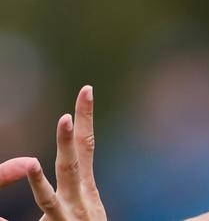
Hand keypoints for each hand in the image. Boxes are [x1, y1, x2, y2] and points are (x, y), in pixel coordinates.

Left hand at [0, 86, 106, 219]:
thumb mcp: (75, 216)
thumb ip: (59, 195)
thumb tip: (38, 171)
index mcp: (85, 190)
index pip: (88, 147)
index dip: (87, 119)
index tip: (85, 92)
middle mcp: (83, 196)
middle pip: (83, 151)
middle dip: (83, 120)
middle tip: (85, 91)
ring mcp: (74, 210)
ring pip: (68, 171)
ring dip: (67, 143)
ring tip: (64, 119)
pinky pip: (47, 202)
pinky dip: (37, 183)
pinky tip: (29, 165)